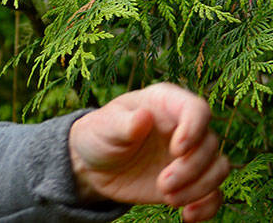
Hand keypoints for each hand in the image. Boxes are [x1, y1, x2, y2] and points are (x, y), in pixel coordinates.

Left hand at [69, 82, 229, 221]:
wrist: (94, 166)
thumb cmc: (98, 136)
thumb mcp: (103, 127)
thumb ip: (124, 123)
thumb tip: (144, 117)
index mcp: (165, 103)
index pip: (197, 109)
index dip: (195, 129)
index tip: (177, 150)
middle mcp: (184, 127)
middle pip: (210, 144)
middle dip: (190, 168)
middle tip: (162, 183)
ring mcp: (190, 154)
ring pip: (219, 168)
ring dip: (199, 188)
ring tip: (167, 198)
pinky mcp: (191, 180)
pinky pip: (215, 194)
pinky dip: (208, 207)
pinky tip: (187, 215)